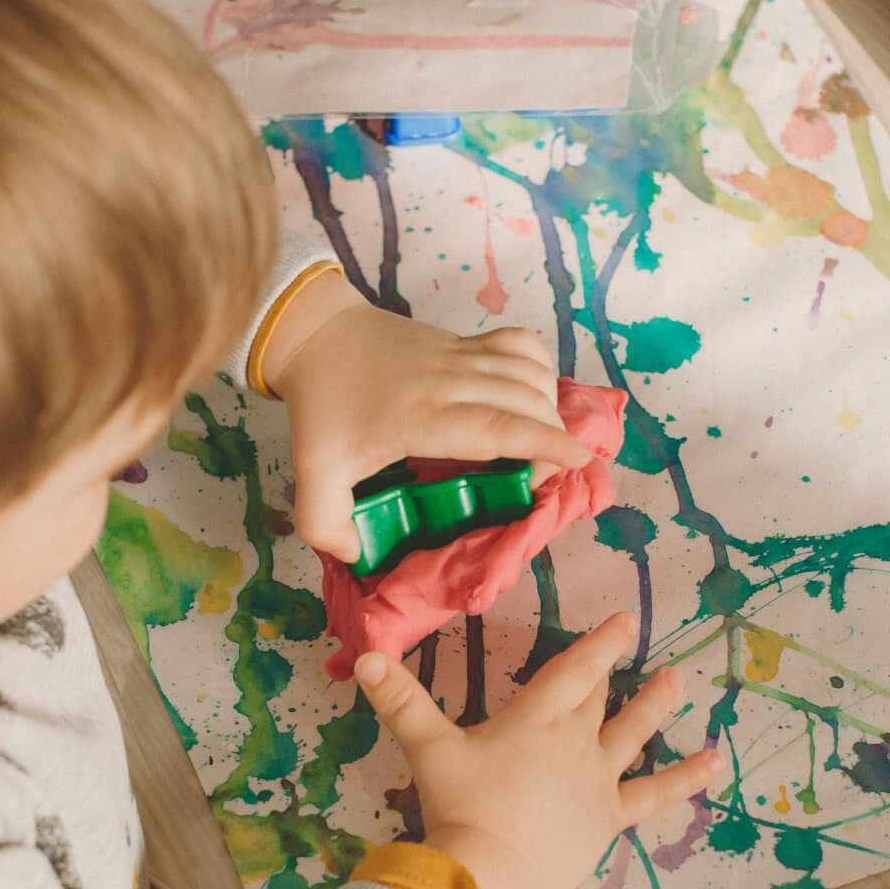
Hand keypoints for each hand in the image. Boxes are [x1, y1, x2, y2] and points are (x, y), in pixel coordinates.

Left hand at [257, 273, 591, 562]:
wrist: (316, 335)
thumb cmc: (322, 407)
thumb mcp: (311, 473)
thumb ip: (324, 524)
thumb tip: (355, 553)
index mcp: (421, 417)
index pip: (496, 426)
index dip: (543, 443)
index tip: (578, 460)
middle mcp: (449, 382)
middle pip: (525, 402)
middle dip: (552, 438)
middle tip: (542, 476)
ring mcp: (460, 356)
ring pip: (529, 373)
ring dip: (549, 408)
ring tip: (541, 443)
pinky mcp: (465, 341)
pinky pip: (519, 344)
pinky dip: (540, 368)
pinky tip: (533, 395)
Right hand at [353, 613, 723, 888]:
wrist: (491, 876)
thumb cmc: (460, 809)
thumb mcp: (426, 749)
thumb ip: (399, 700)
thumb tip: (364, 655)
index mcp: (536, 719)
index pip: (575, 669)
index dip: (599, 642)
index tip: (624, 618)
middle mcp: (576, 742)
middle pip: (599, 699)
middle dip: (614, 671)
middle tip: (638, 646)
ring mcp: (598, 782)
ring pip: (635, 734)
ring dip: (657, 706)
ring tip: (680, 681)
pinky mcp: (608, 820)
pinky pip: (656, 794)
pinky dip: (686, 777)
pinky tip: (715, 763)